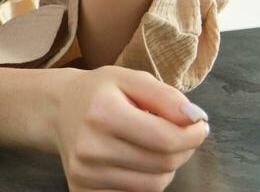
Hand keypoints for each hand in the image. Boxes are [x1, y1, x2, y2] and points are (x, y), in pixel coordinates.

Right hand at [51, 65, 209, 191]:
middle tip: (180, 134)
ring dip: (166, 168)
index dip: (193, 135)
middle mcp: (89, 148)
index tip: (199, 125)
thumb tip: (195, 119)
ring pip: (153, 186)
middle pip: (163, 165)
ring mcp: (84, 175)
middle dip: (183, 150)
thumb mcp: (132, 79)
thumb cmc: (101, 93)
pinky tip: (137, 161)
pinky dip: (146, 181)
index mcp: (103, 113)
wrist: (59, 110)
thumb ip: (167, 97)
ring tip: (155, 146)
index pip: (166, 139)